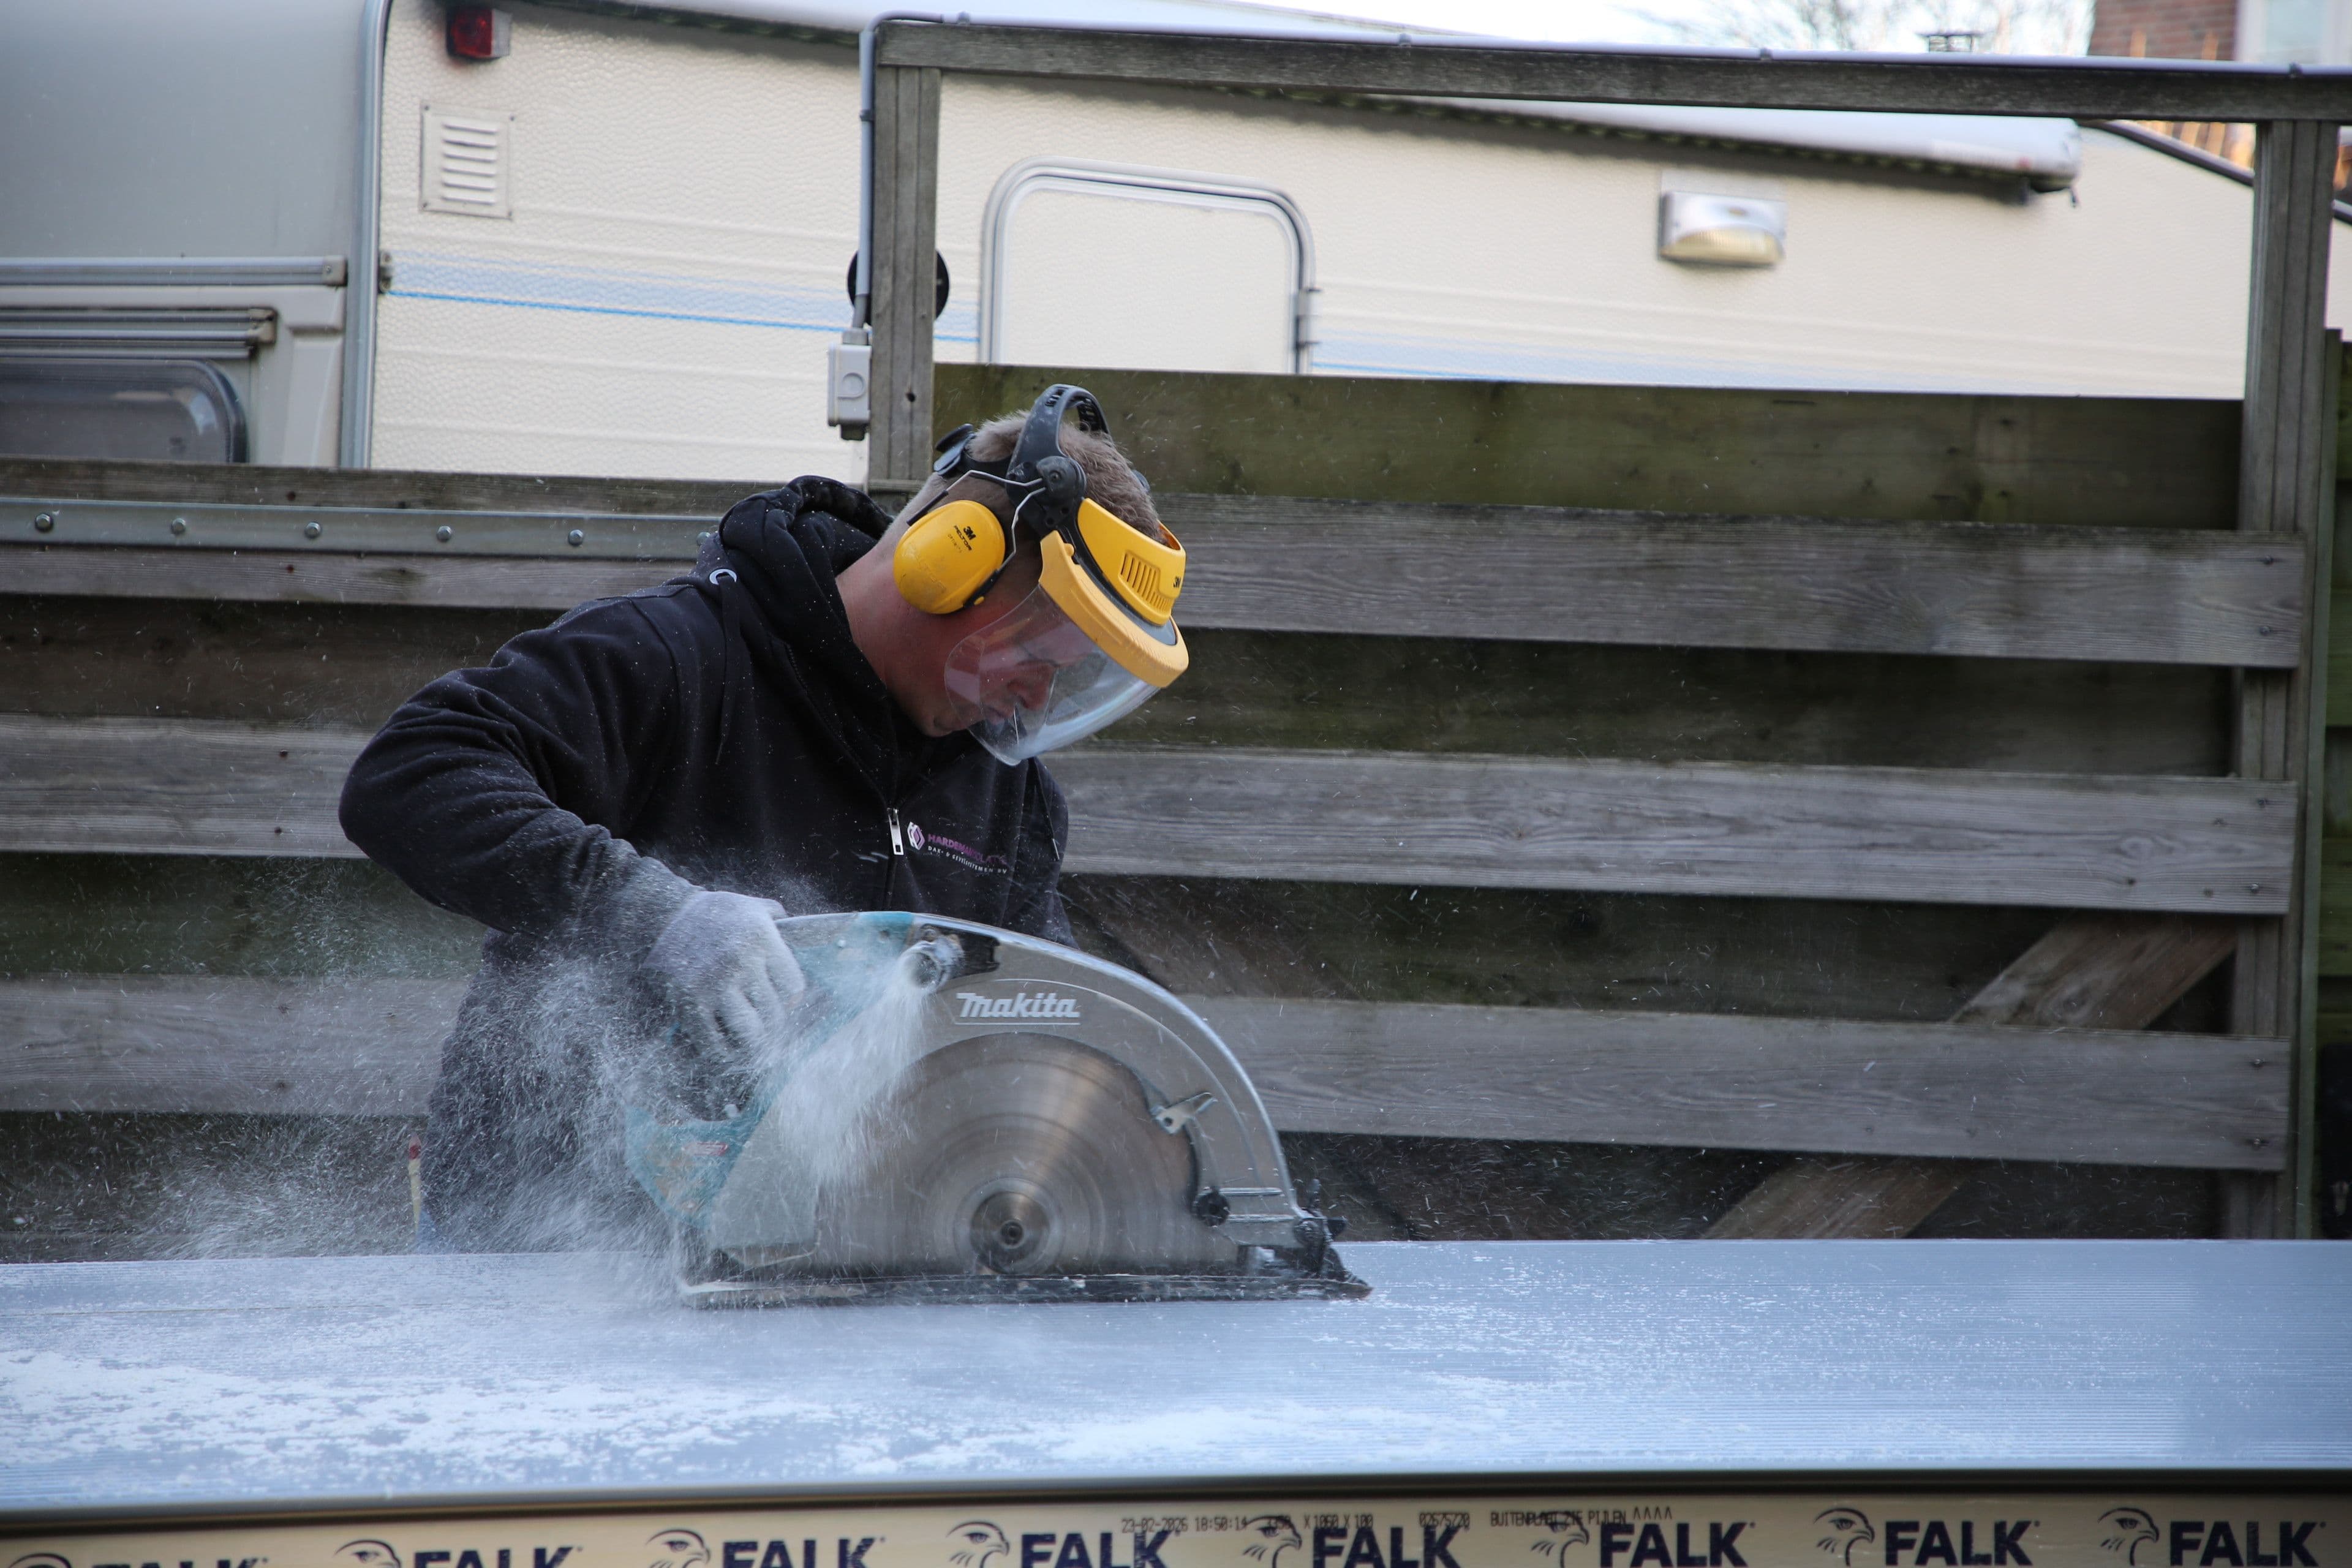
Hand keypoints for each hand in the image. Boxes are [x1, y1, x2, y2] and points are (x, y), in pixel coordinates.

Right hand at [639, 890, 805, 1066]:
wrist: (661, 915)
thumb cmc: (712, 912)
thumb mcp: (750, 906)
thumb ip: (778, 919)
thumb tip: (807, 931)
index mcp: (761, 938)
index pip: (794, 986)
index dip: (790, 998)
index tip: (783, 1001)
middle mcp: (740, 961)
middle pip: (773, 1013)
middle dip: (772, 1024)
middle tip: (766, 1026)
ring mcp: (714, 983)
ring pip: (749, 1032)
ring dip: (752, 1042)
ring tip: (751, 1044)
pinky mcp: (688, 1001)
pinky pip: (713, 1041)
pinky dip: (722, 1053)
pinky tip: (725, 1051)